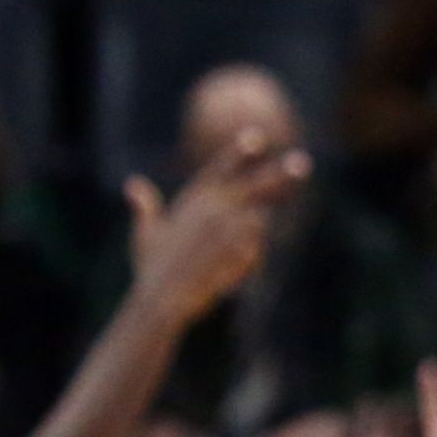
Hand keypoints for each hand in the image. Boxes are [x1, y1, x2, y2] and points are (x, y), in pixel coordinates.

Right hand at [128, 133, 309, 325]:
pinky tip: (226, 275)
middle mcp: (217, 207)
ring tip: (219, 258)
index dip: (239, 151)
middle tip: (303, 163)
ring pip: (258, 224)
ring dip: (248, 238)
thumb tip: (132, 185)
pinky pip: (256, 252)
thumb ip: (144, 207)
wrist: (164, 299)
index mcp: (195, 198)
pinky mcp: (245, 250)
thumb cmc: (151, 269)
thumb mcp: (145, 233)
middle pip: (258, 185)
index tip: (257, 137)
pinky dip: (247, 261)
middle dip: (282, 174)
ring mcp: (233, 228)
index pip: (221, 167)